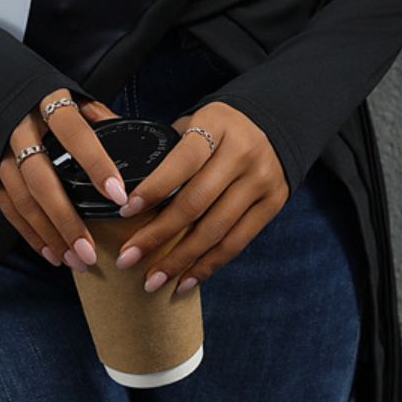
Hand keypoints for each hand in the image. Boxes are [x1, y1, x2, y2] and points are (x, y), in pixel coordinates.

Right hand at [0, 90, 127, 269]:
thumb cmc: (30, 88)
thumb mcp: (64, 90)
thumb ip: (94, 113)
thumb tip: (130, 134)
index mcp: (44, 101)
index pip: (74, 133)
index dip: (96, 163)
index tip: (118, 193)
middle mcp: (18, 127)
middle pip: (42, 178)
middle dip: (66, 218)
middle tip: (89, 250)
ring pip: (23, 198)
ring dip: (48, 233)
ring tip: (74, 258)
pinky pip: (8, 207)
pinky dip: (28, 232)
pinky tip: (50, 251)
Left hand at [111, 104, 288, 294]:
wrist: (276, 123)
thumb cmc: (221, 127)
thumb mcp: (196, 121)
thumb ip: (169, 149)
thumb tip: (128, 187)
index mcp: (217, 125)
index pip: (183, 161)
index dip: (154, 188)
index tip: (125, 210)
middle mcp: (242, 154)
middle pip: (196, 202)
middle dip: (157, 235)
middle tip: (127, 257)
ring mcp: (260, 181)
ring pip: (216, 230)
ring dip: (180, 260)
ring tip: (152, 280)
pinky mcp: (272, 204)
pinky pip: (237, 242)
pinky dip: (209, 265)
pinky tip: (185, 280)